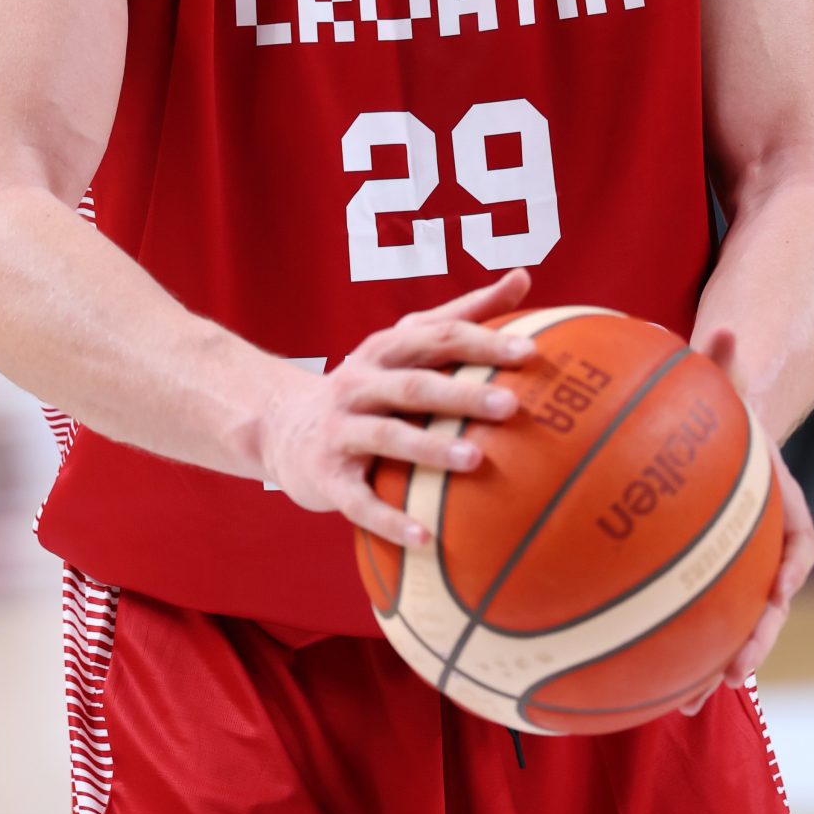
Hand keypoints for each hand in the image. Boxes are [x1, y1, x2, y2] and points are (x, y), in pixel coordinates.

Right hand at [257, 269, 532, 550]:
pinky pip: (360, 501)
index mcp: (385, 350)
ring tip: (474, 461)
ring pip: (387, 436)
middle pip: (414, 385)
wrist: (282, 426)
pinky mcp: (327, 478)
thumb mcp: (406, 343)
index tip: (531, 353)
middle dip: (462, 393)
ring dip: (430, 448)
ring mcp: (341, 431)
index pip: (438, 337)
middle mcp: (360, 385)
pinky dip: (391, 520)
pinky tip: (427, 538)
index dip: (483, 342)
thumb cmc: (369, 383)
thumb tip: (524, 276)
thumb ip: (463, 313)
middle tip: (511, 406)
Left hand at [677, 325, 813, 713]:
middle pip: (768, 606)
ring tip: (685, 705)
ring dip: (710, 667)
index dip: (788, 580)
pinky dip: (667, 650)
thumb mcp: (722, 388)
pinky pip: (686, 620)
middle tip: (733, 674)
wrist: (717, 438)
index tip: (776, 600)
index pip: (799, 548)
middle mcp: (764, 550)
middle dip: (753, 644)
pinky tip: (627, 679)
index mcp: (782, 508)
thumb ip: (722, 361)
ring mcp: (733, 573)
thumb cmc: (718, 412)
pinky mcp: (699, 584)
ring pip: (728, 627)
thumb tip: (723, 325)